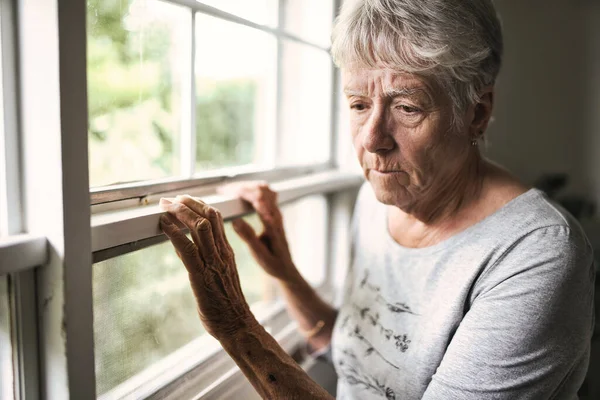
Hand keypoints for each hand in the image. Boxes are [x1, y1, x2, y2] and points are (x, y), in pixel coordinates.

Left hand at [159, 195, 257, 338]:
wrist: (238, 325)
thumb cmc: (227, 305)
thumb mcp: (218, 276)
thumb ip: (204, 260)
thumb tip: (184, 247)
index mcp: (227, 252)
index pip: (216, 219)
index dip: (199, 204)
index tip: (185, 199)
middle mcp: (222, 253)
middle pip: (208, 216)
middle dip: (188, 202)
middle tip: (171, 198)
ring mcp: (213, 263)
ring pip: (200, 227)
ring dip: (180, 212)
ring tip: (165, 205)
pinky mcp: (201, 276)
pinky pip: (188, 249)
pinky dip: (174, 233)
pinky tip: (163, 225)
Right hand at [218, 182, 298, 283]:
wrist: (286, 268)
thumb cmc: (272, 263)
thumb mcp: (259, 254)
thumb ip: (248, 237)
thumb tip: (235, 221)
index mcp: (273, 223)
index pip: (260, 199)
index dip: (243, 192)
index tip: (226, 192)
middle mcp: (276, 214)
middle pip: (262, 189)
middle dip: (242, 186)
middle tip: (224, 190)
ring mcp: (276, 212)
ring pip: (265, 189)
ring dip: (248, 186)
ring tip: (230, 190)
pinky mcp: (274, 213)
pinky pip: (266, 194)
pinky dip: (252, 190)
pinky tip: (241, 194)